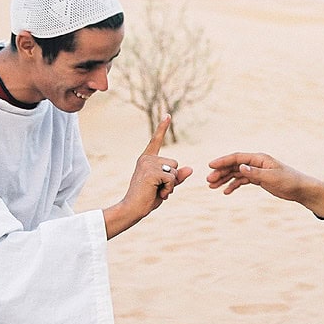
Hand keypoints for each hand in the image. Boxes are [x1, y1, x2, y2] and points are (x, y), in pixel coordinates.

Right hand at [105, 115, 191, 237]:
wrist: (132, 209)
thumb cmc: (147, 198)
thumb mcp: (165, 186)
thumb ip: (177, 177)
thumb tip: (191, 168)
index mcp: (147, 159)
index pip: (156, 140)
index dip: (162, 127)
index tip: (168, 115)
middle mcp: (146, 158)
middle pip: (175, 163)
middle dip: (172, 178)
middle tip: (158, 188)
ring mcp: (148, 164)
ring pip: (175, 171)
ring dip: (171, 184)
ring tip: (157, 190)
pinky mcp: (151, 172)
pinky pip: (172, 179)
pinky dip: (169, 188)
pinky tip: (158, 193)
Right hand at [206, 152, 309, 201]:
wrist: (300, 189)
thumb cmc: (289, 181)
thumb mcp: (272, 178)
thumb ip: (255, 173)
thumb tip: (240, 167)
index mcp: (259, 158)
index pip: (237, 158)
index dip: (223, 161)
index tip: (210, 165)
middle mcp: (256, 163)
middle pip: (234, 165)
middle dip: (220, 172)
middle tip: (209, 180)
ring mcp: (256, 171)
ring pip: (236, 173)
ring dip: (224, 179)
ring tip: (212, 186)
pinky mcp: (258, 179)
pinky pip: (242, 181)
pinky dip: (233, 185)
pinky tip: (226, 192)